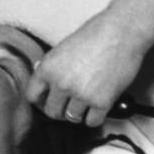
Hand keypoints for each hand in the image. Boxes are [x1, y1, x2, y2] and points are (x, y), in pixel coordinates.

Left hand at [27, 10, 145, 127]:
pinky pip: (92, 121)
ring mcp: (81, 94)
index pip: (32, 96)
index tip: (49, 100)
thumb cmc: (95, 34)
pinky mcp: (101, 102)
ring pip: (72, 118)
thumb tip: (40, 75)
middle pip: (52, 112)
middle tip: (69, 103)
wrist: (121, 32)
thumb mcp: (64, 47)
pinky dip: (95, 116)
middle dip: (60, 109)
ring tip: (86, 100)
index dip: (41, 100)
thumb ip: (51, 65)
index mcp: (48, 67)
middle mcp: (61, 83)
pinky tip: (98, 105)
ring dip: (78, 112)